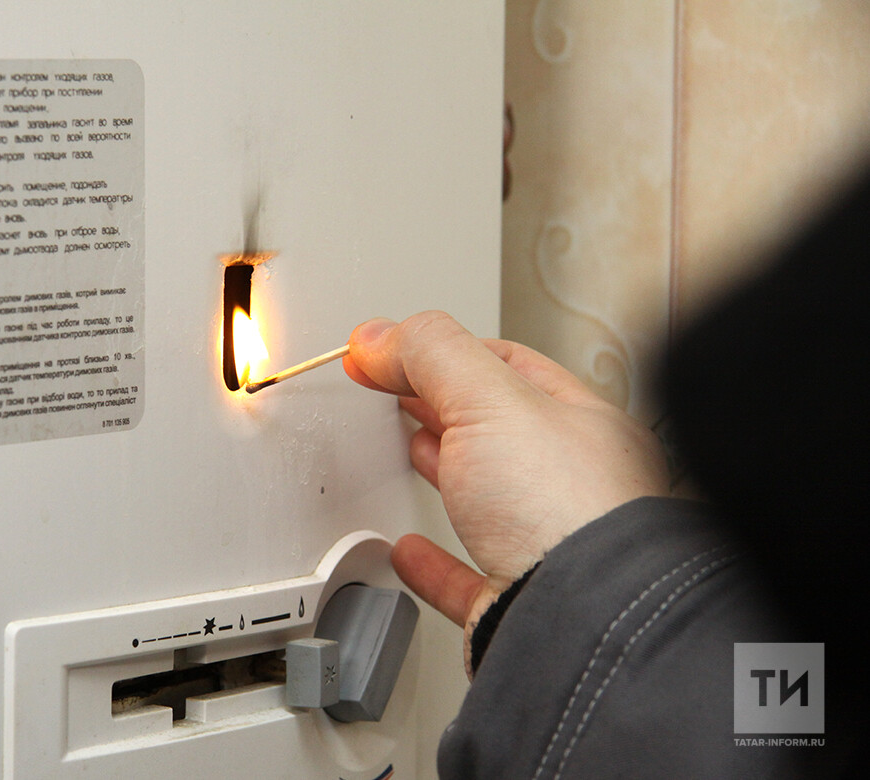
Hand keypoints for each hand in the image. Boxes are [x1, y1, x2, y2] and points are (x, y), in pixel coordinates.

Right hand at [344, 312, 669, 666]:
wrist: (585, 628)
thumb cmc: (571, 513)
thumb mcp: (491, 399)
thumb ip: (433, 356)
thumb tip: (381, 334)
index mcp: (582, 425)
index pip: (507, 365)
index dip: (442, 349)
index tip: (387, 347)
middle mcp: (574, 486)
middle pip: (498, 428)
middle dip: (444, 403)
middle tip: (397, 388)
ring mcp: (548, 548)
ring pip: (490, 500)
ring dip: (445, 471)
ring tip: (413, 449)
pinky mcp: (517, 604)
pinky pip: (468, 577)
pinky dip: (433, 562)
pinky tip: (411, 551)